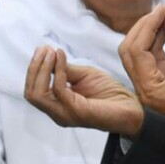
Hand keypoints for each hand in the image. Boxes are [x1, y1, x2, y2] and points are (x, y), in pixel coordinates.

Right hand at [24, 45, 143, 137]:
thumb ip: (65, 70)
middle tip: (44, 49)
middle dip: (34, 68)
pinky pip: (58, 90)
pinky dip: (58, 71)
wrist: (133, 107)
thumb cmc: (110, 93)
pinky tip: (62, 58)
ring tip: (50, 52)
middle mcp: (58, 113)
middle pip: (30, 93)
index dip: (34, 68)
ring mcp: (66, 115)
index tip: (43, 48)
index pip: (33, 90)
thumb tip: (50, 56)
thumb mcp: (83, 75)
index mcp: (57, 106)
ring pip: (38, 94)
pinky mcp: (77, 112)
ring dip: (42, 69)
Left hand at [119, 5, 164, 140]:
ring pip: (138, 53)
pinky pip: (149, 58)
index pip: (137, 50)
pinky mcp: (155, 83)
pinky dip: (156, 43)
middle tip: (161, 11)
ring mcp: (147, 86)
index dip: (147, 26)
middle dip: (143, 27)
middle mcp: (142, 88)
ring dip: (149, 33)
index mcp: (149, 88)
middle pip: (130, 50)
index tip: (162, 10)